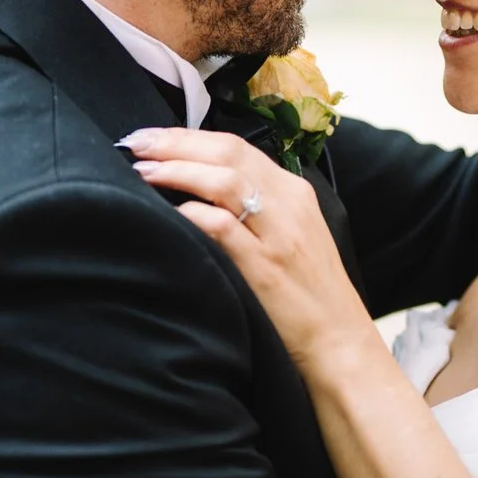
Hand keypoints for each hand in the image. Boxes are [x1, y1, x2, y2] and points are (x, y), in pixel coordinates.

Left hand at [123, 128, 376, 369]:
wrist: (339, 340)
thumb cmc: (309, 293)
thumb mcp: (293, 235)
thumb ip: (260, 206)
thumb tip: (204, 184)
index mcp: (295, 192)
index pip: (238, 146)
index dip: (189, 136)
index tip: (152, 138)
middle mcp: (288, 205)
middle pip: (228, 153)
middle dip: (176, 143)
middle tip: (137, 144)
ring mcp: (278, 235)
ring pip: (224, 181)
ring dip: (177, 170)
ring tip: (142, 172)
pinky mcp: (265, 268)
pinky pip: (222, 227)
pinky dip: (191, 213)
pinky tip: (167, 212)